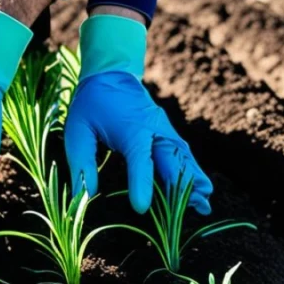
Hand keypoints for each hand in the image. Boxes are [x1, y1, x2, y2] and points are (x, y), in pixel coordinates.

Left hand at [64, 14, 211, 214]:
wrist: (111, 75)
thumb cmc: (92, 105)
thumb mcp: (77, 130)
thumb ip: (81, 163)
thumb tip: (85, 195)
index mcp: (132, 130)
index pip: (139, 161)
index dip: (141, 185)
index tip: (141, 208)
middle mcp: (154, 130)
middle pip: (171, 162)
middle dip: (183, 186)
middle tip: (198, 207)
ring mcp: (165, 130)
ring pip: (182, 159)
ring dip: (194, 181)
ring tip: (205, 203)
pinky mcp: (168, 133)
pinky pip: (182, 155)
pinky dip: (193, 171)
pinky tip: (202, 187)